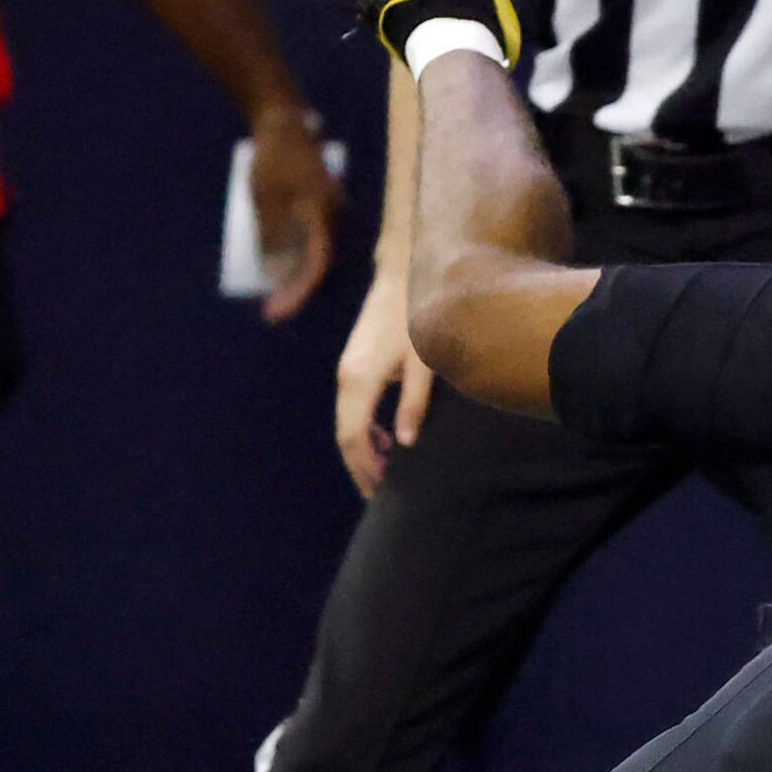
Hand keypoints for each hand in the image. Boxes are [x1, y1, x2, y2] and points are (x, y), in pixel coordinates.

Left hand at [248, 104, 341, 321]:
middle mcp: (334, 219)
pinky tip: (282, 271)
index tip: (275, 313)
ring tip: (275, 296)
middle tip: (272, 310)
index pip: (315, 265)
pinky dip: (298, 261)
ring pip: (317, 256)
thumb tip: (276, 273)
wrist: (284, 123)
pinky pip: (313, 244)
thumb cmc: (274, 157)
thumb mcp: (265, 196)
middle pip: (319, 266)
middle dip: (296, 291)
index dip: (297, 293)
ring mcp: (330, 214)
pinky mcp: (320, 210)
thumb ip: (272, 233)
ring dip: (297, 278)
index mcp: (323, 215)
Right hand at [334, 268, 435, 497]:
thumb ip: (415, 402)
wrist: (403, 274)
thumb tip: (405, 443)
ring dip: (363, 451)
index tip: (380, 494)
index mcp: (361, 379)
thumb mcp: (425, 360)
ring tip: (387, 476)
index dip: (364, 469)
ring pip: (346, 422)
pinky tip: (386, 442)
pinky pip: (353, 408)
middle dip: (360, 467)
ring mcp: (348, 370)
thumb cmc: (419, 315)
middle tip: (381, 497)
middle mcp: (347, 377)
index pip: (353, 437)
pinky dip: (365, 430)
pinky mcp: (356, 364)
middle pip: (345, 435)